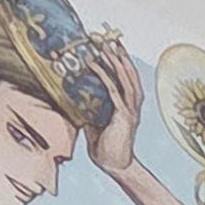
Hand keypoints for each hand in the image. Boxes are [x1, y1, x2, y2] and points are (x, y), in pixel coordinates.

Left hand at [86, 31, 143, 179]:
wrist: (115, 166)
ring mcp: (130, 111)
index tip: (112, 45)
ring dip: (115, 61)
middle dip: (120, 55)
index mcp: (128, 106)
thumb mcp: (94, 122)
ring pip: (126, 80)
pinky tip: (93, 64)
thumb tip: (71, 97)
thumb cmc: (105, 147)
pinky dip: (104, 76)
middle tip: (109, 37)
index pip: (127, 78)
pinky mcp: (124, 117)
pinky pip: (113, 91)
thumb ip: (88, 108)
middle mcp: (132, 106)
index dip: (121, 61)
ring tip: (105, 45)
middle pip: (129, 74)